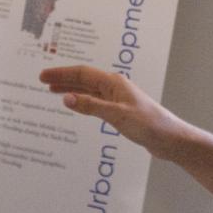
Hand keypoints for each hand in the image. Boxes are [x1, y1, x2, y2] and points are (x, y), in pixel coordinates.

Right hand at [39, 65, 187, 160]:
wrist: (170, 139)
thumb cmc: (149, 124)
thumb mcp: (117, 115)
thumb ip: (91, 106)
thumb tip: (67, 98)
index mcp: (114, 83)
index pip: (82, 74)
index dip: (61, 74)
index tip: (43, 76)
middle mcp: (114, 88)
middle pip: (83, 79)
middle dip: (63, 79)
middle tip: (43, 81)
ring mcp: (117, 99)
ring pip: (89, 90)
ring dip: (71, 89)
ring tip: (53, 91)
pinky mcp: (120, 112)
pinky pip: (95, 102)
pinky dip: (82, 102)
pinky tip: (75, 106)